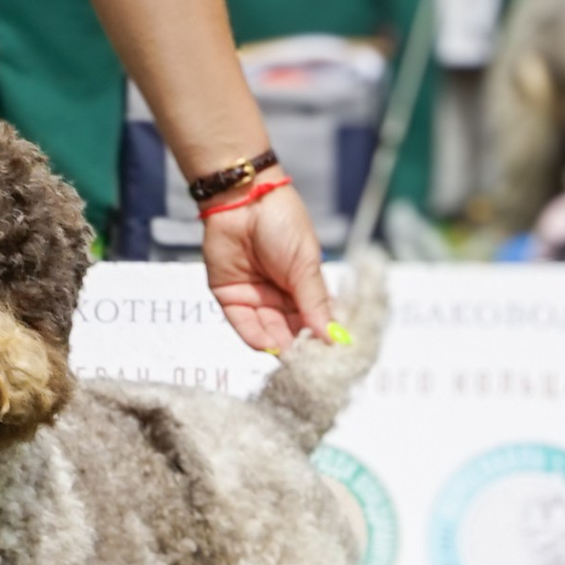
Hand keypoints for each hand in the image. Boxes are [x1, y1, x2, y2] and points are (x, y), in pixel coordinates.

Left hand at [202, 181, 331, 353]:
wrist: (243, 198)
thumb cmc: (282, 222)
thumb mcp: (305, 264)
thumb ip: (315, 303)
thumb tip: (334, 338)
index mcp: (303, 286)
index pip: (314, 321)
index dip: (321, 338)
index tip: (330, 357)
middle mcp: (279, 295)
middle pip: (291, 331)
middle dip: (300, 348)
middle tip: (310, 365)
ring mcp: (255, 297)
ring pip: (269, 332)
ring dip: (279, 346)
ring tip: (293, 359)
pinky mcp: (230, 297)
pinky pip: (243, 324)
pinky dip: (256, 337)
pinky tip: (270, 345)